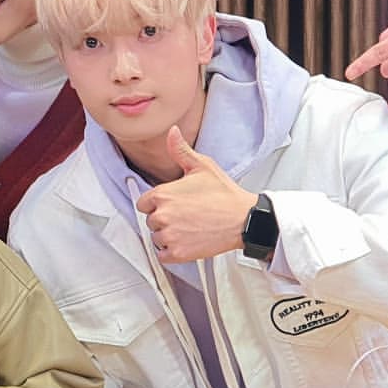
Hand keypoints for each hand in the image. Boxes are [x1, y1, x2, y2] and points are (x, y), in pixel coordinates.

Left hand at [135, 127, 255, 262]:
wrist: (244, 219)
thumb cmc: (225, 194)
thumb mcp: (202, 166)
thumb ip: (180, 150)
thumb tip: (171, 132)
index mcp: (162, 195)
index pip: (143, 203)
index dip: (157, 204)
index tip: (172, 205)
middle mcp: (162, 215)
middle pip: (150, 221)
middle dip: (164, 219)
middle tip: (185, 216)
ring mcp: (169, 235)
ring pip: (156, 238)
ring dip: (168, 235)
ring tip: (188, 228)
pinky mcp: (178, 253)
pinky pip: (162, 255)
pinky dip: (171, 252)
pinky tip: (186, 241)